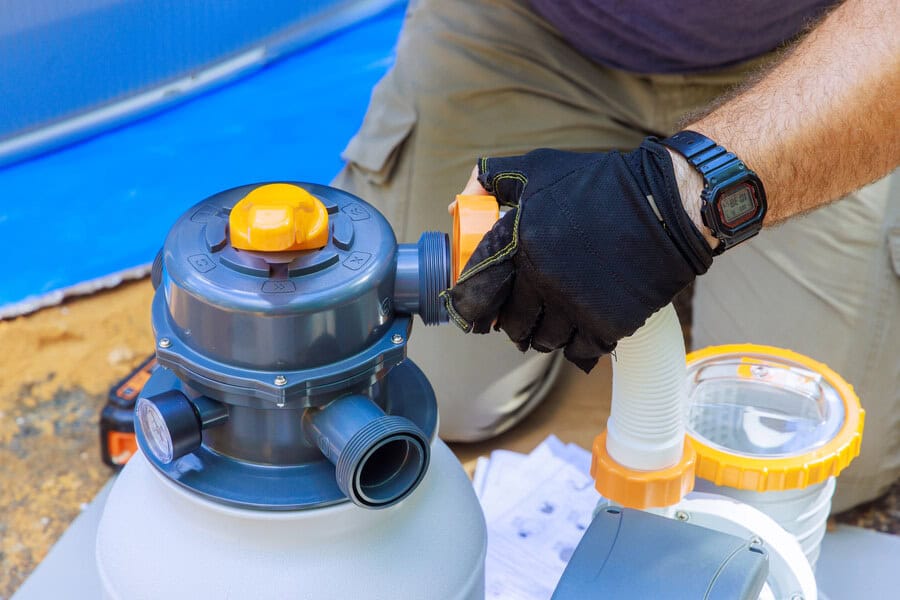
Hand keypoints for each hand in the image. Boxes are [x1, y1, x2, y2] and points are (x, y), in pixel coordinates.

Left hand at [442, 139, 714, 371]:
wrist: (667, 202)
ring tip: (552, 322)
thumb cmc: (600, 183)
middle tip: (522, 315)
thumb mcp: (538, 168)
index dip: (473, 309)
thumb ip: (492, 180)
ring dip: (544, 336)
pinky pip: (582, 349)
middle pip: (513, 324)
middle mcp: (542, 280)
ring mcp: (576, 305)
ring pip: (546, 341)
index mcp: (519, 245)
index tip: (479, 311)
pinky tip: (582, 329)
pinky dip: (578, 344)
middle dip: (513, 323)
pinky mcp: (608, 323)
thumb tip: (456, 205)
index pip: (477, 297)